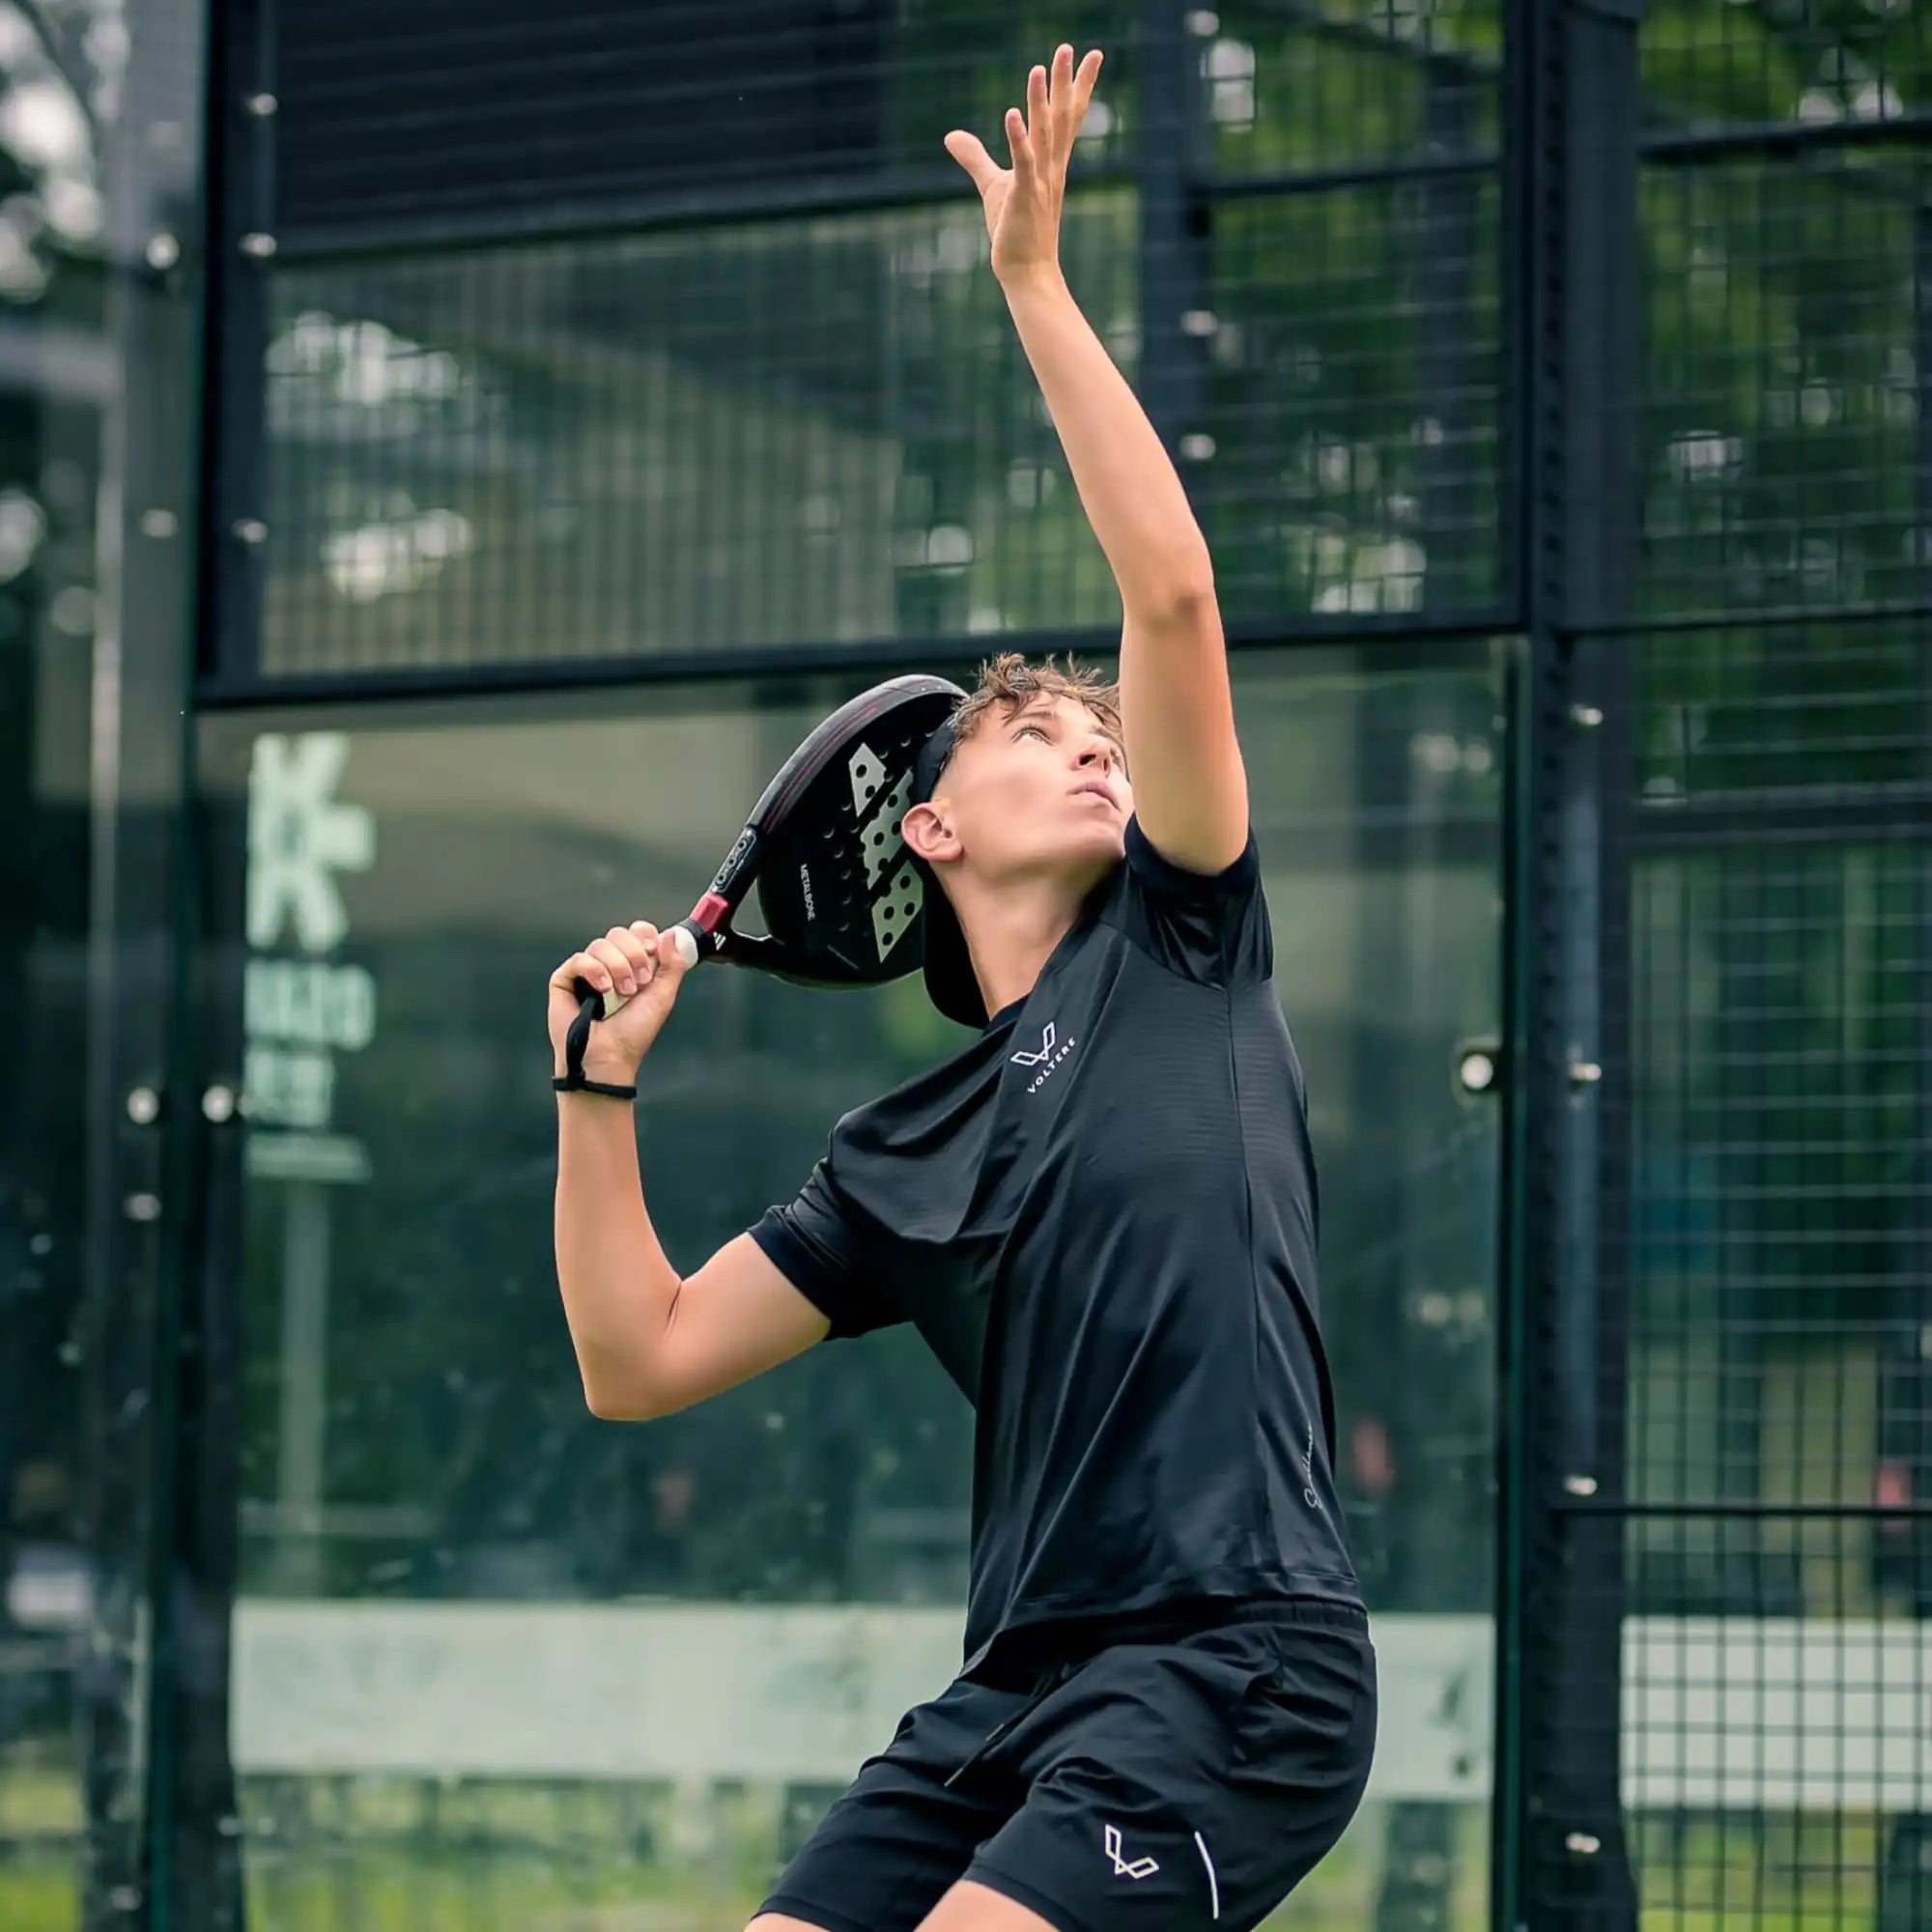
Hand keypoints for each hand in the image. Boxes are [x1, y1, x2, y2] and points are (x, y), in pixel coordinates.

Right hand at [548, 923, 689, 1080]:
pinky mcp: (564, 980)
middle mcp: (609, 965)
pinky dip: (593, 970)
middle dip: (634, 955)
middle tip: (639, 983)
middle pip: (619, 933)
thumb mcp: (663, 996)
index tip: (652, 951)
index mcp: (632, 965)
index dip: (645, 936)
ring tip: (621, 993)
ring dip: (617, 967)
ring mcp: (586, 972)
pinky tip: (602, 989)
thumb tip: (673, 934)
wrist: (610, 1057)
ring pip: (600, 944)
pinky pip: (579, 959)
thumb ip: (673, 964)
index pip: (637, 932)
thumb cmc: (633, 1034)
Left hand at [945, 45, 1102, 286]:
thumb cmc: (1014, 231)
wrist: (1026, 271)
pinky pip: (1023, 162)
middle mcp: (1050, 167)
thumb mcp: (992, 185)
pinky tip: (1012, 113)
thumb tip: (951, 136)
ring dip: (1040, 101)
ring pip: (1043, 133)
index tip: (1091, 55)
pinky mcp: (1024, 196)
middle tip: (1071, 47)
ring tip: (1040, 68)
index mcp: (1050, 162)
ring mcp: (1040, 182)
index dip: (1079, 85)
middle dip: (1066, 82)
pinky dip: (1018, 137)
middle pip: (1061, 116)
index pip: (1067, 116)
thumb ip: (974, 156)